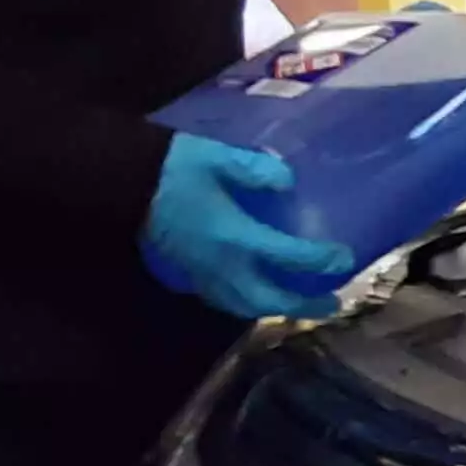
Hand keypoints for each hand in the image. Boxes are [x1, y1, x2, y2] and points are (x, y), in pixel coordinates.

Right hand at [140, 136, 358, 320]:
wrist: (120, 183)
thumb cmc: (172, 167)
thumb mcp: (217, 156)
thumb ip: (256, 169)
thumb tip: (288, 181)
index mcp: (233, 236)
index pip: (287, 257)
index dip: (319, 260)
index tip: (345, 259)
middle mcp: (220, 265)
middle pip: (269, 299)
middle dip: (303, 304)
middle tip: (333, 304)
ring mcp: (200, 274)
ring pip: (244, 306)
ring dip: (275, 310)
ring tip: (298, 306)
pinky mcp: (185, 274)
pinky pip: (222, 300)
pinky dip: (246, 303)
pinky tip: (255, 294)